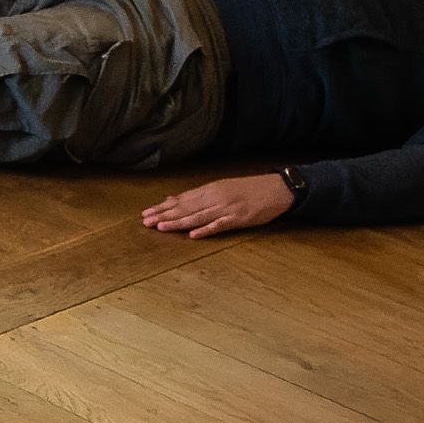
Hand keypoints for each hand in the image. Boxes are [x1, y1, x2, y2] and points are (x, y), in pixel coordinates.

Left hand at [138, 171, 295, 238]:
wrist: (278, 189)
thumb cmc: (249, 189)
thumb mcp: (222, 187)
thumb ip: (198, 195)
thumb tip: (173, 198)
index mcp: (211, 190)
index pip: (182, 200)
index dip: (163, 207)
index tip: (146, 213)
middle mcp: (216, 198)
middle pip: (186, 208)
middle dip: (164, 215)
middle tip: (145, 222)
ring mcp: (227, 208)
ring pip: (198, 216)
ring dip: (179, 223)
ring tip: (161, 228)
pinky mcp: (239, 219)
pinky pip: (220, 225)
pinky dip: (206, 230)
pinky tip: (193, 235)